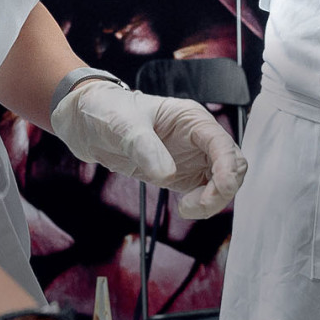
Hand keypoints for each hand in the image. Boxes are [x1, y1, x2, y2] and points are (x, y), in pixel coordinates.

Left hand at [50, 81, 245, 218]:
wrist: (87, 123)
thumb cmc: (107, 110)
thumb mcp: (122, 124)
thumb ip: (145, 147)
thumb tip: (166, 174)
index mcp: (191, 118)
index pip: (223, 144)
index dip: (227, 169)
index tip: (217, 190)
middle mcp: (198, 138)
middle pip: (233, 165)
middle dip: (223, 189)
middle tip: (196, 205)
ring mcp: (193, 157)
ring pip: (224, 182)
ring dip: (214, 200)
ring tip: (186, 208)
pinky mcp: (183, 175)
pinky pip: (206, 193)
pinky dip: (203, 206)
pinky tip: (184, 208)